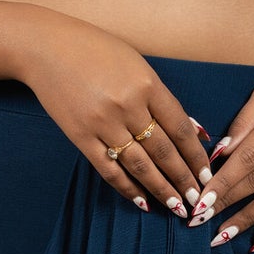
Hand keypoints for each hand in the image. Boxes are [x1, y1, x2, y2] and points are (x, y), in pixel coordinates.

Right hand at [8, 11, 214, 218]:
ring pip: (140, 165)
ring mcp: (103, 123)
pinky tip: (142, 201)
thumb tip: (191, 130)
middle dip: (184, 179)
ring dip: (161, 189)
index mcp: (146, 84)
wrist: (45, 47)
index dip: (196, 155)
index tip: (207, 173)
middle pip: (164, 151)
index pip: (180, 128)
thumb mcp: (135, 64)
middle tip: (198, 200)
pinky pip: (109, 169)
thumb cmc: (95, 50)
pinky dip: (127, 188)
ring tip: (177, 206)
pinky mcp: (80, 136)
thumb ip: (161, 97)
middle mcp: (127, 106)